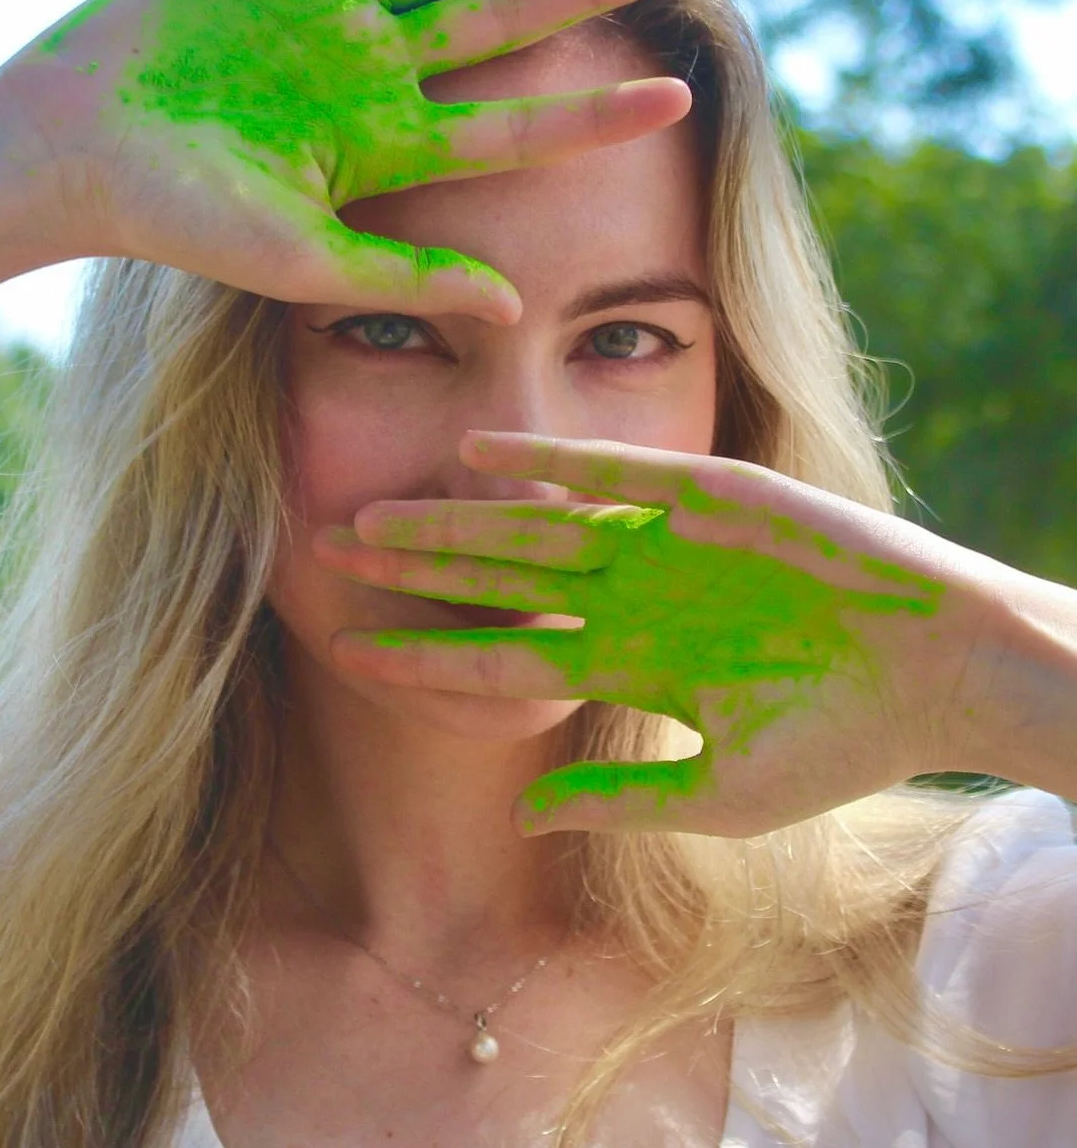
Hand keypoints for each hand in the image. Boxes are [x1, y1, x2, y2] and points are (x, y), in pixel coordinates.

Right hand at [0, 0, 689, 320]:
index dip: (592, 115)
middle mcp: (371, 68)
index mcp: (386, 143)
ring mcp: (325, 3)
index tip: (675, 100)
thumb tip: (518, 310)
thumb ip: (412, 281)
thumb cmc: (185, 220)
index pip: (512, 126)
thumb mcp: (308, 264)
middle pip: (497, 24)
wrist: (76, 147)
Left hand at [314, 432, 1017, 837]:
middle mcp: (630, 596)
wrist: (938, 677)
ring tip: (375, 514)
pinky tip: (477, 451)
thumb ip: (619, 799)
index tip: (348, 648)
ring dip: (456, 519)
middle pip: (498, 579)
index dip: (423, 653)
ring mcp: (663, 545)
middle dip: (416, 571)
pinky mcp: (708, 498)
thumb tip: (523, 816)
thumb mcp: (719, 795)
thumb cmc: (841, 745)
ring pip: (533, 526)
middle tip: (327, 553)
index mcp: (628, 662)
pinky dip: (545, 461)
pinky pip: (612, 475)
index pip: (501, 655)